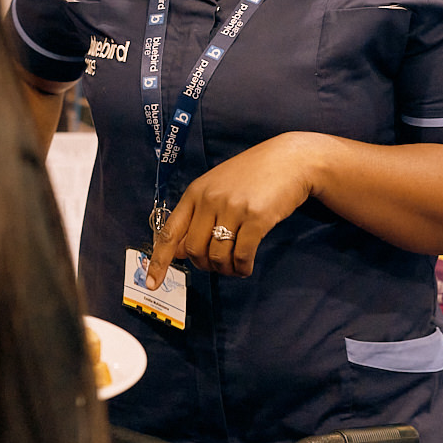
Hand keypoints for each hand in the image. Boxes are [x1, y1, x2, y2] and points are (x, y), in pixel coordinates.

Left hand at [146, 133, 324, 286]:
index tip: (152, 283)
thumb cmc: (253, 175)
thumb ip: (198, 214)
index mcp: (195, 192)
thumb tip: (180, 251)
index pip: (170, 232)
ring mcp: (233, 207)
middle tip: (218, 265)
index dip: (160, 261)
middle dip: (204, 265)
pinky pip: (241, 256)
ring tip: (234, 267)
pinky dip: (242, 268)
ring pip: (216, 256)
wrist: (290, 160)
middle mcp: (210, 199)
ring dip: (225, 269)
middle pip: (194, 250)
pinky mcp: (256, 217)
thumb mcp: (218, 186)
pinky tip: (246, 267)